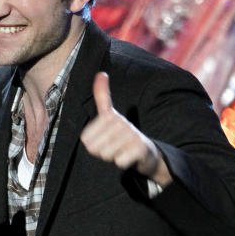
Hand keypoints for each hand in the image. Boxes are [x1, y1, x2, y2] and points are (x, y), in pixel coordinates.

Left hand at [80, 72, 171, 186]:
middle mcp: (122, 123)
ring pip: (106, 154)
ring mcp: (132, 135)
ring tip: (121, 151)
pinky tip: (129, 157)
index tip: (102, 139)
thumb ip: (103, 97)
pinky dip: (122, 163)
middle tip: (114, 148)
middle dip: (102, 152)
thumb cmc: (123, 136)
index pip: (86, 138)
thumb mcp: (110, 117)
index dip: (91, 143)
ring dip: (112, 157)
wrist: (148, 153)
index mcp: (111, 116)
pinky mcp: (140, 148)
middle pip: (94, 148)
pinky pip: (119, 160)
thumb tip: (101, 73)